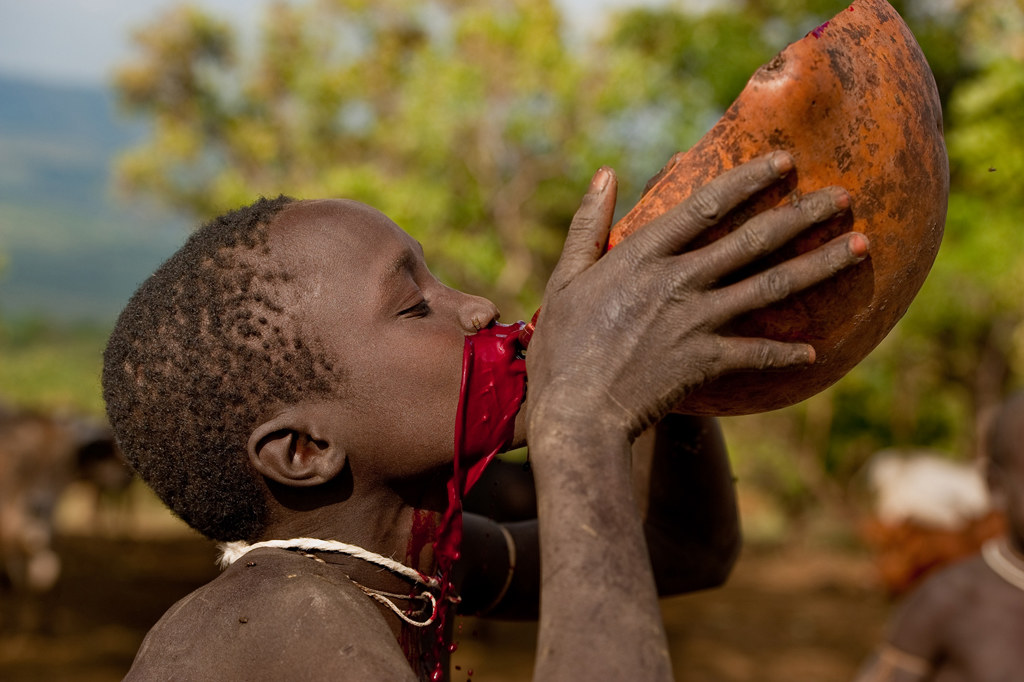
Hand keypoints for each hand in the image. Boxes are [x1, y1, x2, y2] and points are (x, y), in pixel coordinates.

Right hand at [525, 151, 867, 440]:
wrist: (575, 414)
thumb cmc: (561, 347)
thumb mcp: (566, 278)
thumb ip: (588, 224)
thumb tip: (606, 173)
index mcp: (643, 255)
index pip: (706, 205)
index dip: (749, 179)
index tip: (786, 161)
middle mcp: (679, 281)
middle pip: (753, 240)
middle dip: (802, 215)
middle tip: (844, 196)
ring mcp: (696, 321)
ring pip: (770, 287)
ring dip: (819, 265)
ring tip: (859, 246)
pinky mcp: (706, 361)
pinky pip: (757, 353)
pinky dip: (786, 354)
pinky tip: (814, 352)